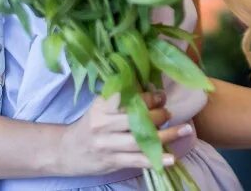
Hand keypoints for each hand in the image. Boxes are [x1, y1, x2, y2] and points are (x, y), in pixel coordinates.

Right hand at [56, 90, 194, 175]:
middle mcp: (103, 124)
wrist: (65, 151)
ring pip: (140, 140)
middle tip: (169, 113)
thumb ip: (121, 98)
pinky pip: (137, 160)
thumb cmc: (90, 125)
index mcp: (101, 106)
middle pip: (137, 119)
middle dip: (159, 115)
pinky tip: (171, 158)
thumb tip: (153, 89)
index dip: (149, 97)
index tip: (161, 96)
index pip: (129, 98)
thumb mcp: (100, 107)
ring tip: (185, 130)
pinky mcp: (111, 161)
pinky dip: (156, 159)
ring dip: (166, 135)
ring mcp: (107, 144)